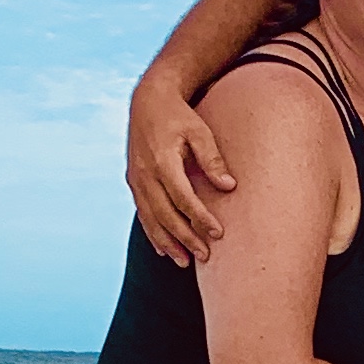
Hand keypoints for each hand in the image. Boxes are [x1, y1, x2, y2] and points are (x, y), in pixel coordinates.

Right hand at [131, 76, 237, 267]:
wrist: (147, 101)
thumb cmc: (179, 116)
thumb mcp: (200, 131)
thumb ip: (213, 159)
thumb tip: (229, 186)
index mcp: (162, 160)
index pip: (182, 197)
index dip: (200, 217)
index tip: (218, 233)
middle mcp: (145, 173)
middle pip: (165, 213)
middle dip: (185, 237)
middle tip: (206, 256)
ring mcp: (136, 179)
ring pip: (151, 218)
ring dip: (168, 242)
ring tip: (185, 262)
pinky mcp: (133, 182)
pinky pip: (142, 213)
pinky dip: (153, 233)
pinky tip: (165, 249)